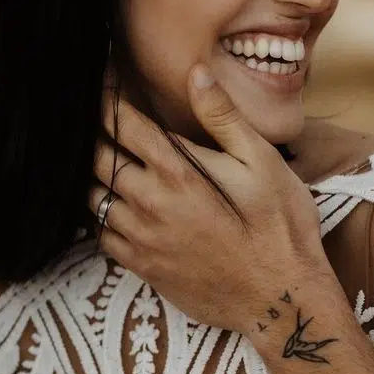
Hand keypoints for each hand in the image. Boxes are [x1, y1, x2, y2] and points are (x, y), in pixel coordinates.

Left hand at [91, 66, 332, 332]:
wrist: (282, 302)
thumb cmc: (280, 229)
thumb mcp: (263, 165)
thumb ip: (223, 118)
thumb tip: (196, 72)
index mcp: (178, 174)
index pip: (123, 123)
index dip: (107, 96)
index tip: (101, 78)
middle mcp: (150, 205)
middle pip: (97, 158)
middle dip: (93, 132)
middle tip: (91, 115)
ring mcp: (142, 241)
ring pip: (93, 197)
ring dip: (93, 174)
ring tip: (100, 156)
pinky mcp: (143, 268)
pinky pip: (102, 235)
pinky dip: (101, 214)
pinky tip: (112, 204)